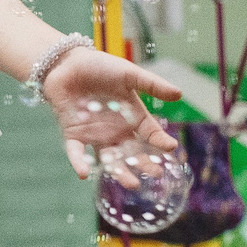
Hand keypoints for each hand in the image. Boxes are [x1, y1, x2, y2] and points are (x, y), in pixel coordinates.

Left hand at [41, 49, 183, 176]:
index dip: (160, 141)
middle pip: (132, 152)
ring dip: (118, 171)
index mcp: (132, 117)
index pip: (150, 133)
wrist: (67, 63)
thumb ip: (151, 84)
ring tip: (131, 184)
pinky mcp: (73, 135)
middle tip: (154, 174)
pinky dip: (80, 162)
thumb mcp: (129, 74)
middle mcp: (116, 130)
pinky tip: (84, 173)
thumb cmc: (101, 67)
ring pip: (108, 158)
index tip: (170, 147)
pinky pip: (77, 152)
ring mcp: (95, 135)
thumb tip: (179, 94)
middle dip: (143, 164)